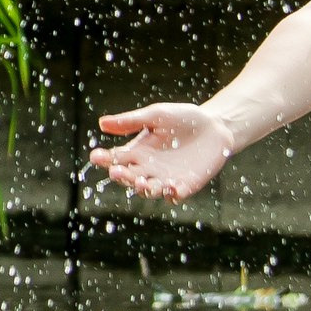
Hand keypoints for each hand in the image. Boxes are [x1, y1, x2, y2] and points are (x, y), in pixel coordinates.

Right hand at [87, 104, 239, 201]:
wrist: (215, 127)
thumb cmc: (183, 119)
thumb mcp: (155, 115)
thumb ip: (131, 121)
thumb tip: (101, 123)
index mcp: (137, 152)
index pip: (116, 158)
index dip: (104, 159)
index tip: (95, 156)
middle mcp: (148, 169)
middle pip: (129, 177)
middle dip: (121, 176)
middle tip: (116, 171)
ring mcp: (165, 179)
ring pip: (148, 189)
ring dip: (143, 188)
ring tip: (140, 182)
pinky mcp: (185, 186)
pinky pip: (174, 195)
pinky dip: (171, 194)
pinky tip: (170, 187)